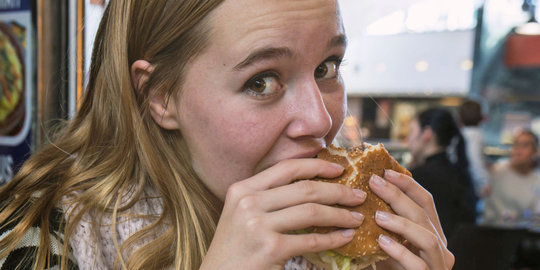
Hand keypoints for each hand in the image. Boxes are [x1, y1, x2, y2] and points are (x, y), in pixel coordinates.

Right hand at [200, 159, 366, 269]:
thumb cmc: (234, 249)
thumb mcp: (241, 214)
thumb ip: (267, 197)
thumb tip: (310, 184)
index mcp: (242, 188)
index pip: (286, 168)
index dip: (317, 166)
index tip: (340, 169)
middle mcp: (248, 202)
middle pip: (304, 188)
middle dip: (338, 191)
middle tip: (358, 195)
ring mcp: (258, 225)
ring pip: (312, 212)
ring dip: (340, 214)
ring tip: (356, 217)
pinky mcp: (270, 249)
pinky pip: (311, 240)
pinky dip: (333, 238)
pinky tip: (345, 237)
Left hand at [371, 170, 454, 269]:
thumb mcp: (384, 245)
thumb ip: (380, 225)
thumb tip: (357, 195)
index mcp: (431, 233)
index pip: (425, 202)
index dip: (407, 184)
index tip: (385, 171)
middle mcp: (440, 248)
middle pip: (424, 215)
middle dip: (398, 196)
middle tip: (374, 183)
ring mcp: (437, 266)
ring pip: (428, 239)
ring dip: (402, 224)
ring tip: (377, 216)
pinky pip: (418, 265)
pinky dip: (400, 252)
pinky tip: (382, 242)